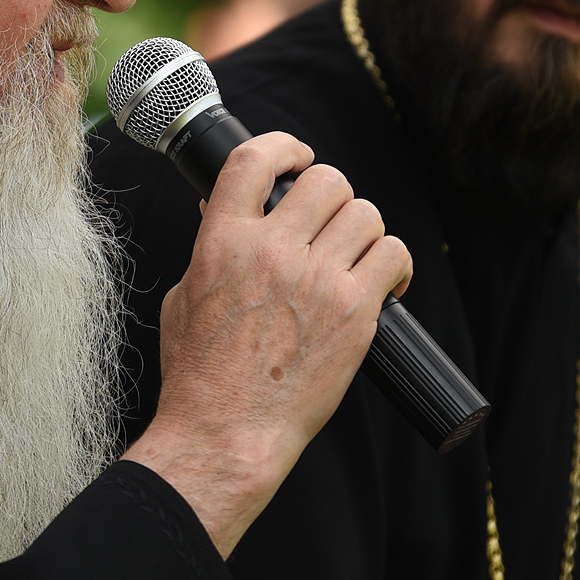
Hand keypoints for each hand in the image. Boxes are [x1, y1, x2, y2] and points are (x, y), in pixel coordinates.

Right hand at [122, 132, 410, 556]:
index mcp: (223, 240)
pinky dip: (393, 264)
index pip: (254, 160)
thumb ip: (210, 248)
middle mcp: (272, 251)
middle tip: (329, 222)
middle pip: (325, 180)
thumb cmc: (200, 375)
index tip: (297, 156)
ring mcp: (316, 279)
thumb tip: (223, 210)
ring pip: (365, 213)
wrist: (226, 433)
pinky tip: (384, 283)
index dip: (283, 146)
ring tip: (355, 256)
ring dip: (363, 230)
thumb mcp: (186, 297)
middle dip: (331, 195)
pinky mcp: (354, 312)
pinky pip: (393, 254)